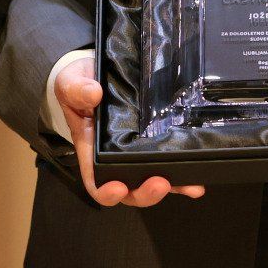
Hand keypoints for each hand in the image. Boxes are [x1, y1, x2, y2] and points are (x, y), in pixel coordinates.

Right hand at [54, 55, 204, 207]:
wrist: (100, 74)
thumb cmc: (80, 84)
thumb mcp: (70, 83)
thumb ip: (75, 89)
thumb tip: (93, 93)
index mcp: (92, 149)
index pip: (96, 181)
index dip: (107, 192)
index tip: (119, 187)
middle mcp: (115, 157)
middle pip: (130, 190)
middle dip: (146, 193)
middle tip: (161, 183)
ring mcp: (138, 152)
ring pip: (154, 181)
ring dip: (173, 187)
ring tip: (191, 186)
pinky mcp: (156, 142)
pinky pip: (170, 163)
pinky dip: (185, 174)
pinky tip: (198, 178)